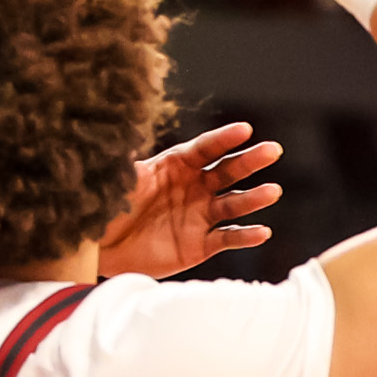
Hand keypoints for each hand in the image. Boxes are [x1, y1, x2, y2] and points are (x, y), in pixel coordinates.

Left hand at [97, 121, 283, 279]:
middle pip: (227, 171)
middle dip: (249, 161)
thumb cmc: (109, 206)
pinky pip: (228, 238)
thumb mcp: (117, 179)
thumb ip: (126, 161)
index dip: (223, 139)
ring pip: (233, 204)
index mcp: (176, 165)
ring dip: (253, 198)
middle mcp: (194, 187)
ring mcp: (201, 215)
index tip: (245, 129)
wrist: (104, 247)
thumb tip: (120, 137)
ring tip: (272, 191)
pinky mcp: (202, 244)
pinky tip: (262, 231)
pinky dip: (246, 235)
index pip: (204, 148)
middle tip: (273, 150)